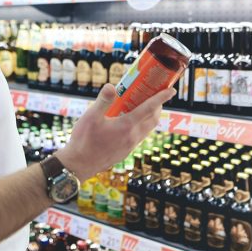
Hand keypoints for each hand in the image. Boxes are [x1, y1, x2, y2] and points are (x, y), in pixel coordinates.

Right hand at [55, 83, 174, 180]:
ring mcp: (130, 145)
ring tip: (144, 106)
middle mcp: (133, 136)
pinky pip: (140, 135)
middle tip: (155, 94)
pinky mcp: (126, 151)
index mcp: (126, 125)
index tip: (171, 90)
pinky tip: (130, 122)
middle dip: (158, 106)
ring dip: (151, 117)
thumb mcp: (91, 117)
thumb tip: (112, 86)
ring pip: (148, 129)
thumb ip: (103, 101)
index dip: (161, 98)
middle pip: (153, 119)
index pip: (149, 108)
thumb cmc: (84, 140)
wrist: (80, 164)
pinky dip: (142, 125)